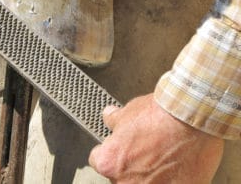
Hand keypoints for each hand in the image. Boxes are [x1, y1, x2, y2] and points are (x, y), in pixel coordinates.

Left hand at [89, 94, 223, 183]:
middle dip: (130, 166)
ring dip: (150, 175)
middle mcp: (126, 183)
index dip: (110, 151)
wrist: (191, 119)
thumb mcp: (128, 112)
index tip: (119, 147)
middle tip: (145, 151)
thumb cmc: (160, 117)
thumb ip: (113, 120)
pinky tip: (177, 166)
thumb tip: (109, 117)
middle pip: (121, 178)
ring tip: (163, 159)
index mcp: (109, 163)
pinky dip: (171, 180)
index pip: (98, 162)